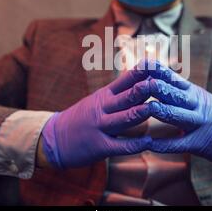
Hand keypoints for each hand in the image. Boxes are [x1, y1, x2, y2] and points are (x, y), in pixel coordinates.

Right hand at [40, 60, 188, 168]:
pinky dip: (135, 144)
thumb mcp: (97, 100)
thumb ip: (118, 93)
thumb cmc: (82, 118)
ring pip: (123, 119)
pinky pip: (120, 146)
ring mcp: (100, 127)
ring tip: (154, 109)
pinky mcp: (99, 146)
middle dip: (141, 90)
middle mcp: (102, 109)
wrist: (54, 138)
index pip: (125, 81)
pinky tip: (148, 142)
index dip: (140, 72)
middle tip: (157, 83)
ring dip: (139, 113)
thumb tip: (143, 80)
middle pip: (125, 98)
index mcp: (104, 96)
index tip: (154, 64)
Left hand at [147, 66, 211, 168]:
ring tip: (149, 108)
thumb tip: (152, 77)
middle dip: (159, 88)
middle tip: (143, 83)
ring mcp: (199, 123)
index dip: (158, 71)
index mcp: (192, 92)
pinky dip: (164, 144)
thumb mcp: (197, 97)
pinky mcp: (200, 143)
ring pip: (179, 116)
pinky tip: (150, 144)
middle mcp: (196, 104)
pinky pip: (180, 144)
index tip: (142, 64)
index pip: (173, 78)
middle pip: (176, 94)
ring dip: (164, 112)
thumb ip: (177, 89)